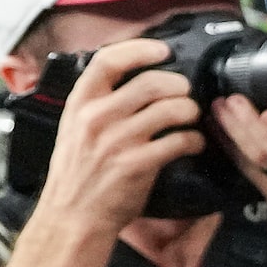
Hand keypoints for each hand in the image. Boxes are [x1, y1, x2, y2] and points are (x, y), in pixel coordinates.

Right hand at [36, 40, 204, 234]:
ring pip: (171, 108)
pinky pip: (178, 140)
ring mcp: (117, 141)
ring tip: (191, 117)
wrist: (72, 217)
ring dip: (190, 110)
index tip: (162, 50)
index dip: (140, 49)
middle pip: (151, 82)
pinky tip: (193, 144)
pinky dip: (194, 140)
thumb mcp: (75, 128)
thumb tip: (132, 78)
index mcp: (80, 104)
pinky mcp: (136, 165)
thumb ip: (99, 103)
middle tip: (184, 93)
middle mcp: (97, 118)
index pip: (109, 60)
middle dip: (178, 84)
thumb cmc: (78, 175)